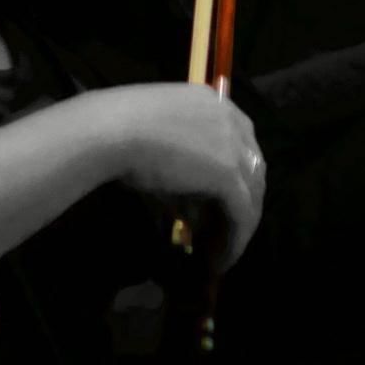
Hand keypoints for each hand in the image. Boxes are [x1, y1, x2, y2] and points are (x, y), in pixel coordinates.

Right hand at [89, 84, 265, 269]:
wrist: (111, 130)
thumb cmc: (121, 132)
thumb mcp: (159, 148)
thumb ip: (183, 175)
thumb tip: (192, 215)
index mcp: (215, 103)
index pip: (240, 145)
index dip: (235, 178)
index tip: (221, 204)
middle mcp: (232, 120)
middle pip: (252, 169)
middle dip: (242, 203)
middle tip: (225, 233)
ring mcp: (234, 147)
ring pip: (252, 194)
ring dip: (240, 227)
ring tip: (222, 253)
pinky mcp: (230, 175)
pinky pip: (243, 215)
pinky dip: (235, 240)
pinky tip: (219, 261)